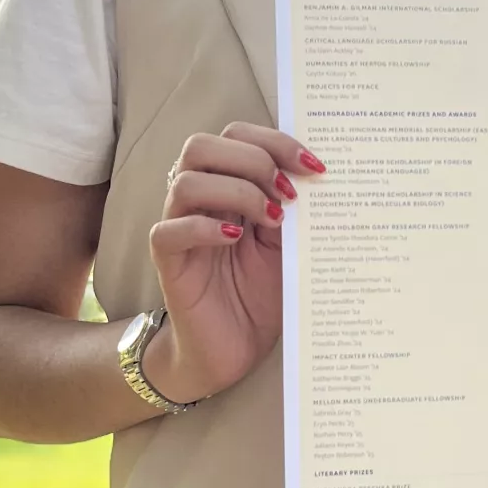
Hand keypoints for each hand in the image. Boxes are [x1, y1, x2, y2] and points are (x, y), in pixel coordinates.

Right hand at [146, 125, 324, 399]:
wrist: (232, 351)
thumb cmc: (259, 296)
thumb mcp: (288, 247)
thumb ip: (294, 210)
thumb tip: (319, 176)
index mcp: (228, 186)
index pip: (237, 136)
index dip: (275, 141)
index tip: (315, 168)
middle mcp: (199, 200)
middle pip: (202, 145)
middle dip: (253, 159)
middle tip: (289, 193)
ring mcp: (179, 228)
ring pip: (186, 180)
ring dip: (236, 191)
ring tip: (271, 220)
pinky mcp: (167, 261)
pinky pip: (170, 230)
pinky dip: (205, 227)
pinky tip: (236, 239)